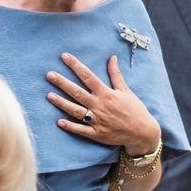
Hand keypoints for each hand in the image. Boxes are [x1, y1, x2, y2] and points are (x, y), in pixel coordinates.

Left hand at [46, 53, 160, 152]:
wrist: (142, 132)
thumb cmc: (135, 110)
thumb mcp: (126, 90)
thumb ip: (116, 74)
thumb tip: (112, 57)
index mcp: (106, 93)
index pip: (88, 76)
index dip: (75, 65)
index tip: (64, 56)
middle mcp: (99, 106)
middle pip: (77, 92)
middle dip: (62, 83)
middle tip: (49, 74)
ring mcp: (97, 120)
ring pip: (75, 110)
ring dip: (61, 103)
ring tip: (48, 95)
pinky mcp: (96, 134)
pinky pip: (81, 130)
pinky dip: (70, 126)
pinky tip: (59, 122)